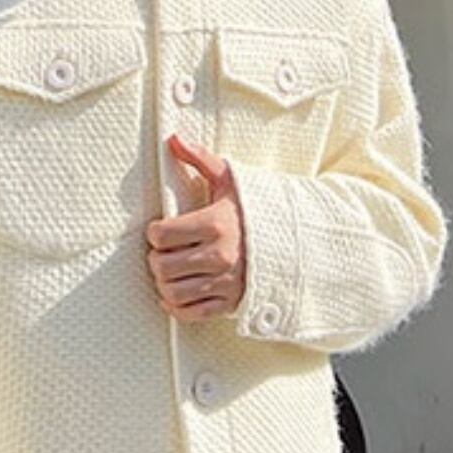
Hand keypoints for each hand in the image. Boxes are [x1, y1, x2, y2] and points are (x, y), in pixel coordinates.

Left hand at [145, 133, 246, 321]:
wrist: (297, 240)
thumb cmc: (258, 209)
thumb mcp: (231, 180)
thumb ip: (200, 160)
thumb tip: (174, 138)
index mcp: (215, 224)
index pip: (161, 235)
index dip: (155, 232)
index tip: (162, 230)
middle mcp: (219, 256)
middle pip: (162, 266)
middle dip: (157, 258)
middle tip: (164, 251)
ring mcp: (225, 283)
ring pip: (172, 292)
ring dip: (164, 283)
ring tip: (170, 271)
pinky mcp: (230, 303)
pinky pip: (191, 313)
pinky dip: (177, 307)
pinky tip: (176, 293)